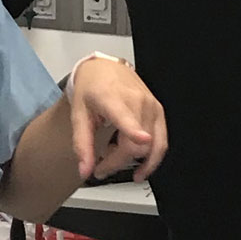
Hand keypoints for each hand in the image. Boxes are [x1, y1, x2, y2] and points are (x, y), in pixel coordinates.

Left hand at [67, 57, 166, 182]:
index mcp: (112, 98)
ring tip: (117, 161)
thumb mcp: (78, 115)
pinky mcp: (159, 111)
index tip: (142, 139)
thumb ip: (82, 145)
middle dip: (118, 163)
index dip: (135, 130)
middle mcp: (137, 101)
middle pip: (137, 143)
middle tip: (101, 166)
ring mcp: (152, 106)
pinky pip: (162, 142)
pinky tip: (138, 163)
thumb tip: (86, 170)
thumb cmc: (91, 89)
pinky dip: (151, 157)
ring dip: (135, 162)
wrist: (103, 69)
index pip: (126, 116)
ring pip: (153, 146)